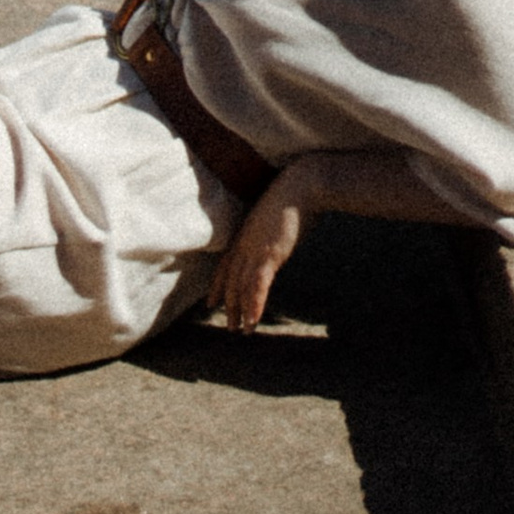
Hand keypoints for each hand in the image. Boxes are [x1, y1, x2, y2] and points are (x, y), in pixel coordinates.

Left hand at [211, 165, 309, 331]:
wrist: (302, 184)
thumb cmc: (295, 198)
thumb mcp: (278, 220)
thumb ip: (273, 234)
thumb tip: (278, 243)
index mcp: (246, 234)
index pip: (226, 264)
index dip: (219, 284)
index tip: (212, 302)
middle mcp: (245, 242)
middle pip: (232, 278)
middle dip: (229, 303)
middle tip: (228, 325)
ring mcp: (256, 248)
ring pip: (242, 285)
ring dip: (240, 310)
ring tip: (240, 330)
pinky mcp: (270, 253)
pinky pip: (258, 283)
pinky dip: (254, 303)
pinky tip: (253, 320)